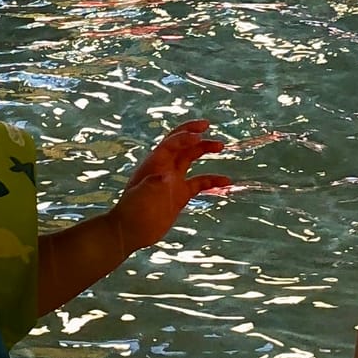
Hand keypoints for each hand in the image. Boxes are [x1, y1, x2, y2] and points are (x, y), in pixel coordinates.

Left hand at [109, 119, 228, 253]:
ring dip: (203, 150)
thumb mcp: (142, 196)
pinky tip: (226, 181)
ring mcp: (173, 180)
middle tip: (208, 126)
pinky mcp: (180, 194)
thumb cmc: (134, 211)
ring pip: (190, 159)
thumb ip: (155, 185)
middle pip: (181, 145)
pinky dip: (212, 180)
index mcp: (154, 164)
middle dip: (194, 134)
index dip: (184, 137)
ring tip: (220, 146)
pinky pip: (199, 183)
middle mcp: (164, 168)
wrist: (131, 231)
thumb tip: (169, 177)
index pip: (170, 144)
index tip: (199, 135)